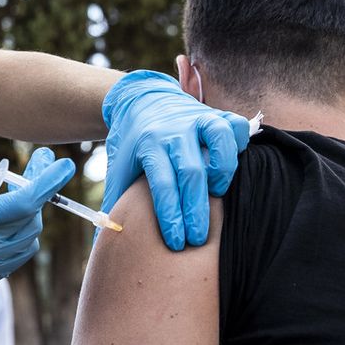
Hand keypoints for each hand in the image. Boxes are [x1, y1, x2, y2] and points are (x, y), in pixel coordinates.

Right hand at [0, 101, 75, 305]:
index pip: (25, 201)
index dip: (48, 181)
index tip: (65, 163)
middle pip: (32, 217)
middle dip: (40, 190)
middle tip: (38, 164)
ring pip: (28, 239)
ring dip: (32, 214)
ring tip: (23, 189)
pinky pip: (16, 255)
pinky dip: (21, 235)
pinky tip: (10, 218)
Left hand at [101, 71, 250, 250]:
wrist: (141, 100)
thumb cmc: (133, 145)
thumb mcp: (119, 168)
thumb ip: (115, 202)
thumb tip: (105, 244)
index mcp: (148, 144)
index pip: (161, 183)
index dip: (170, 214)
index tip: (176, 241)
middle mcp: (174, 130)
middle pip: (191, 171)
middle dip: (196, 209)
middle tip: (197, 239)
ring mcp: (198, 119)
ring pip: (219, 139)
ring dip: (223, 171)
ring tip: (217, 195)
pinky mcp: (216, 114)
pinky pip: (236, 126)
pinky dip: (240, 144)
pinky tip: (232, 164)